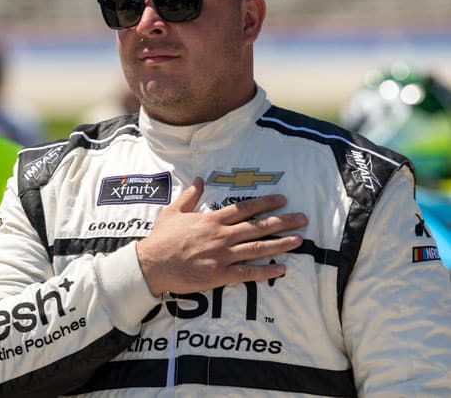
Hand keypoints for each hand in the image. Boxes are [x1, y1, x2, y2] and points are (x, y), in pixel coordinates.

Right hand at [136, 177, 306, 295]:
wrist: (151, 264)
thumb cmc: (162, 238)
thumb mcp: (173, 211)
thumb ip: (190, 195)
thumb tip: (199, 179)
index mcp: (212, 219)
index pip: (244, 208)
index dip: (265, 203)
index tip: (282, 200)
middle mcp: (222, 236)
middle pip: (258, 227)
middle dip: (282, 222)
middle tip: (302, 219)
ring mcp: (222, 256)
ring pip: (258, 248)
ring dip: (280, 243)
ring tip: (299, 240)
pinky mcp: (220, 275)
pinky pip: (247, 273)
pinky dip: (265, 271)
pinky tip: (281, 269)